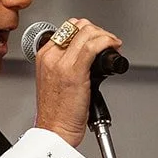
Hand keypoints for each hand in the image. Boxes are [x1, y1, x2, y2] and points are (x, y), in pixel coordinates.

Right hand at [32, 18, 122, 148]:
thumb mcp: (55, 81)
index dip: (88, 30)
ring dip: (105, 36)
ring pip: (87, 33)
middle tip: (108, 42)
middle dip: (98, 31)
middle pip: (78, 27)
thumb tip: (87, 55)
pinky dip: (107, 42)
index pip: (68, 28)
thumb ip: (66, 64)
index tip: (97, 39)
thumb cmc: (57, 112)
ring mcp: (61, 63)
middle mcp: (51, 56)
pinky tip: (114, 47)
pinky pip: (93, 46)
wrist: (54, 131)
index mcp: (44, 56)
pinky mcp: (74, 71)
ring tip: (113, 45)